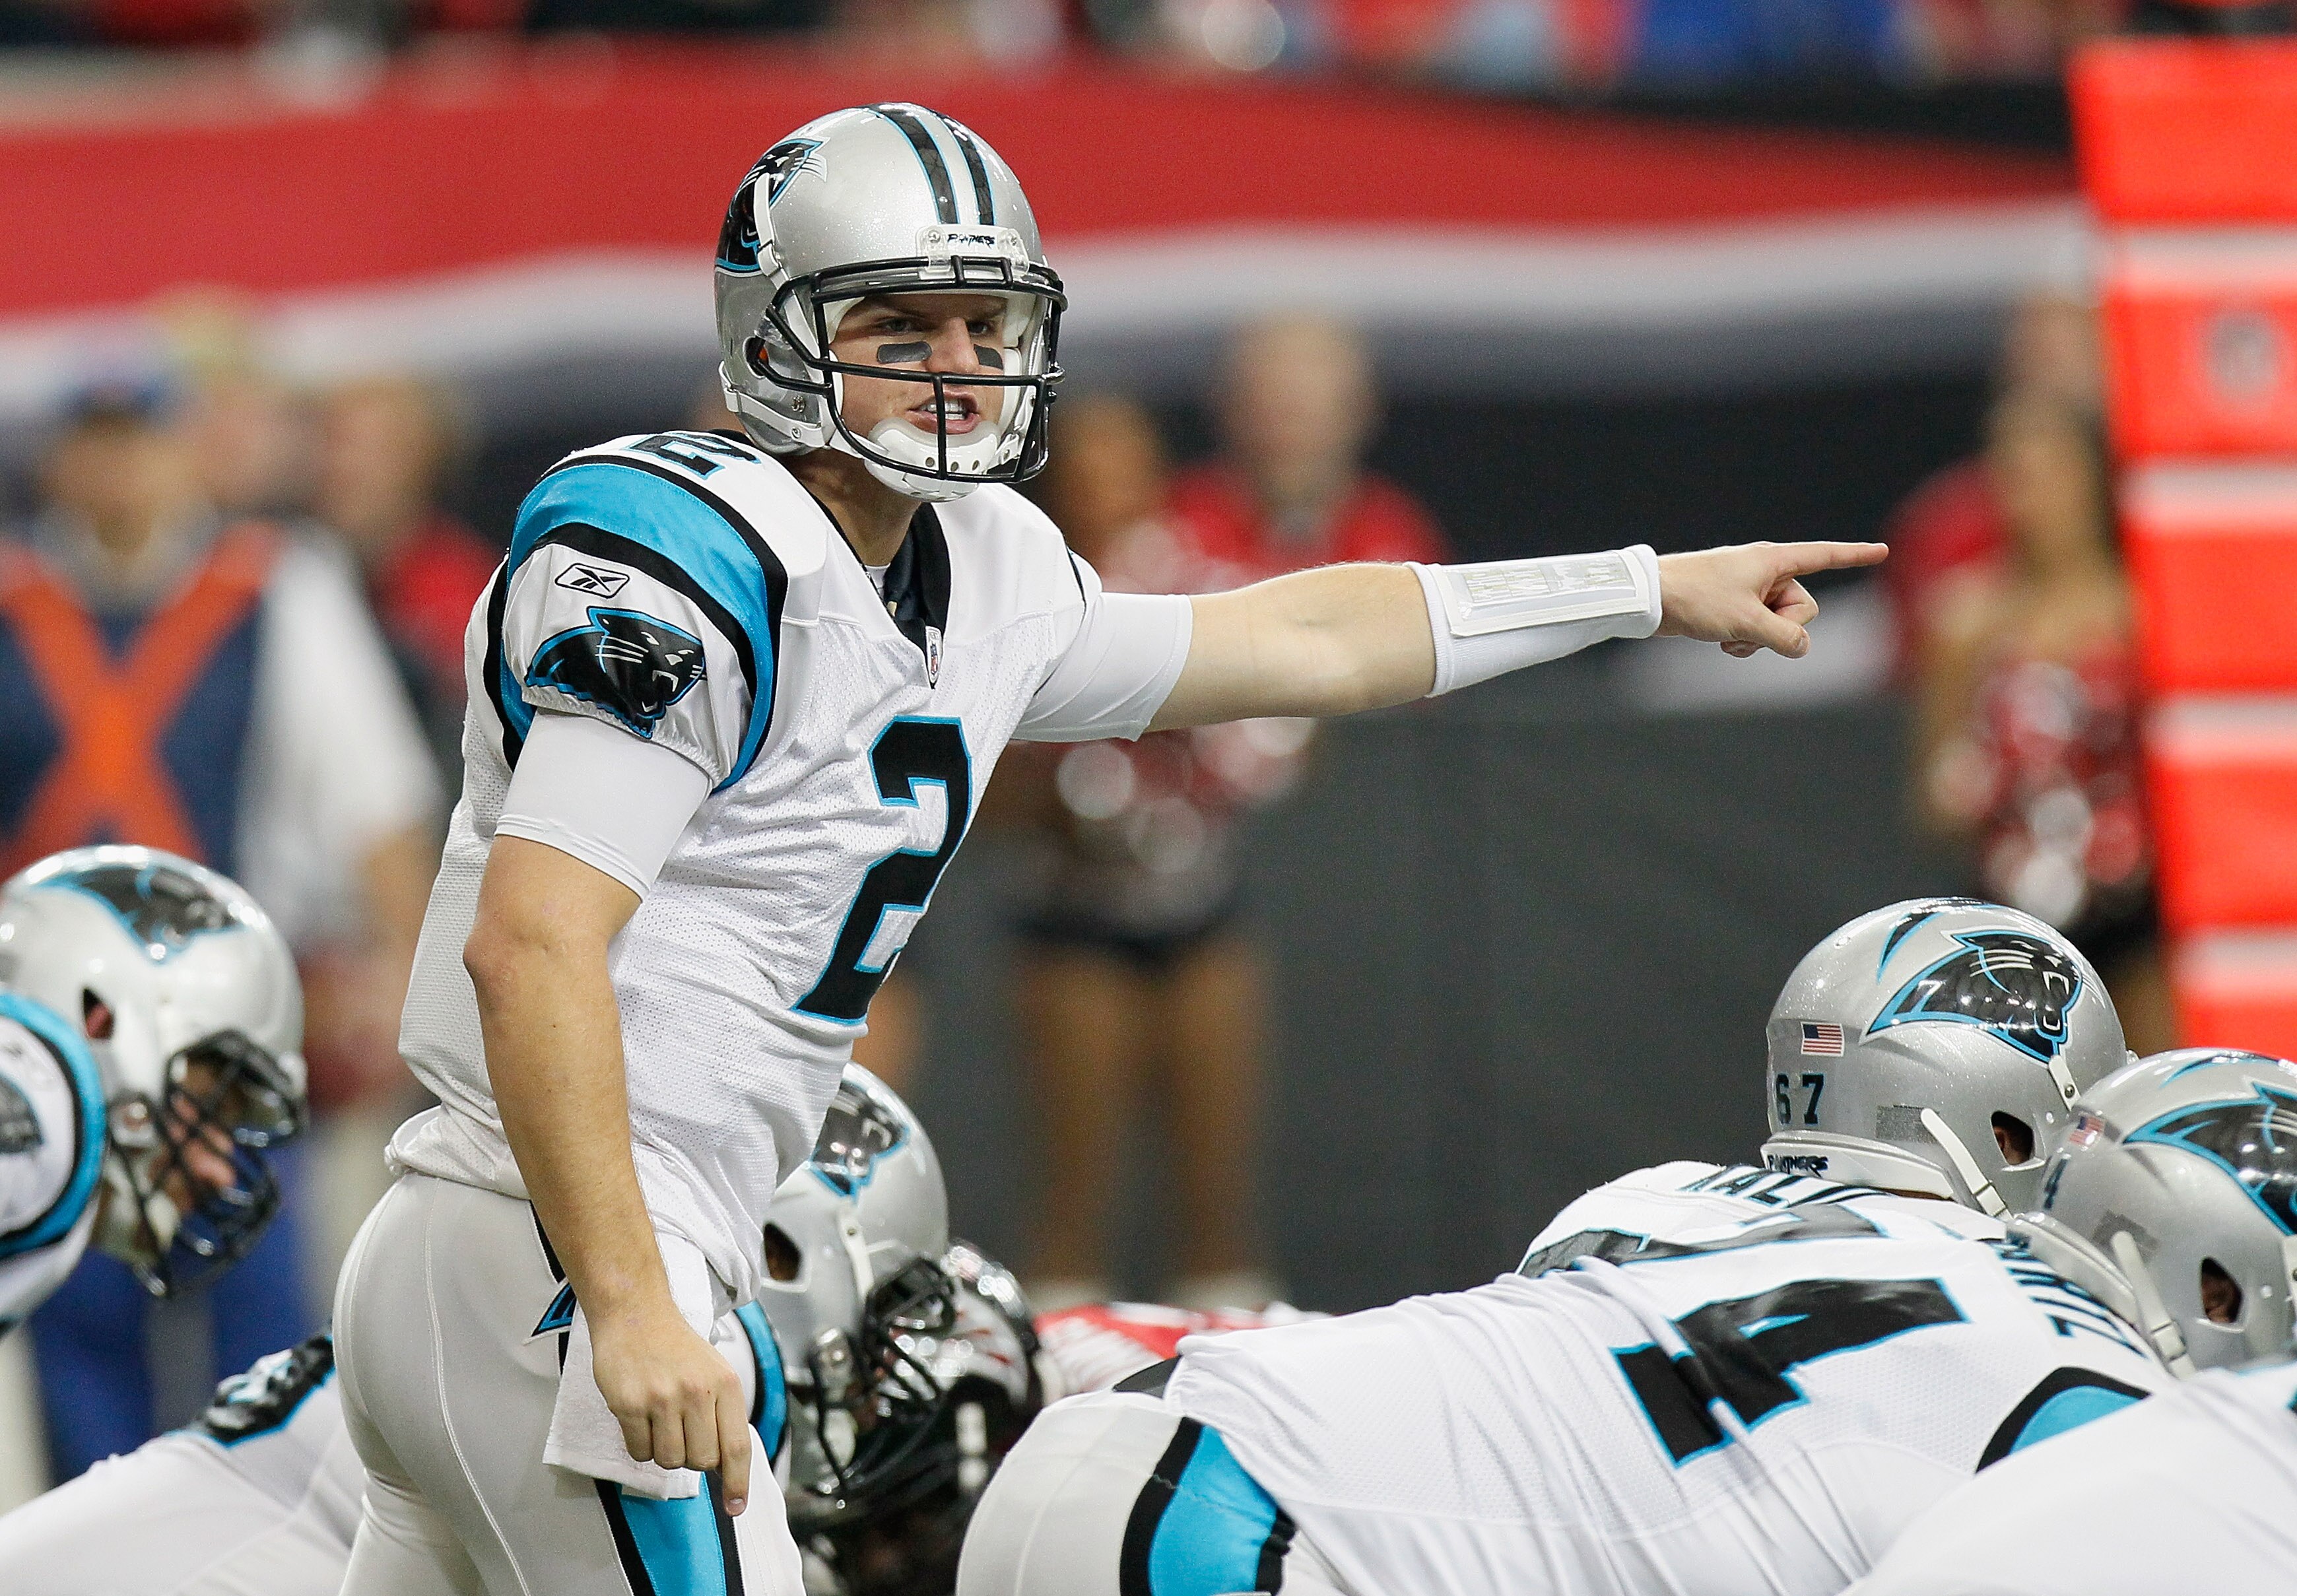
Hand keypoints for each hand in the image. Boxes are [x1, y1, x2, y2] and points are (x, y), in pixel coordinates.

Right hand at [589, 1301, 752, 1513]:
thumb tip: (726, 1467)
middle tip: (681, 1430)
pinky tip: (639, 1416)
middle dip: (691, 1457)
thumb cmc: (676, 1348)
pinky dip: (639, 1444)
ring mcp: (663, 1398)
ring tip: (659, 1419)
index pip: (737, 1447)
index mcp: (726, 1384)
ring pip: (669, 1460)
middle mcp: (698, 1392)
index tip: (735, 1507)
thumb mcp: (714, 1372)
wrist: (636, 1313)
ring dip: (663, 1450)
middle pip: (701, 1461)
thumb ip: (723, 1415)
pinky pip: (639, 1451)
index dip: (738, 1483)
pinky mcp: (630, 1404)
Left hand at [1654, 541, 1887, 658]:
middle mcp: (1765, 572)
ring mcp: (1749, 590)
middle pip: (1801, 607)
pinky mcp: (1735, 606)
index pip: (1824, 556)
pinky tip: (1722, 643)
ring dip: (1759, 639)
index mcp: (1772, 561)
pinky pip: (1757, 629)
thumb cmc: (1697, 599)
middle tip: (1748, 629)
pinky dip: (1745, 641)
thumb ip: (1784, 636)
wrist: (1650, 599)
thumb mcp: (1747, 622)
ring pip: (1778, 624)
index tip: (1882, 552)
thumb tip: (1803, 647)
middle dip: (1781, 627)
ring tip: (1729, 638)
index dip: (1854, 556)